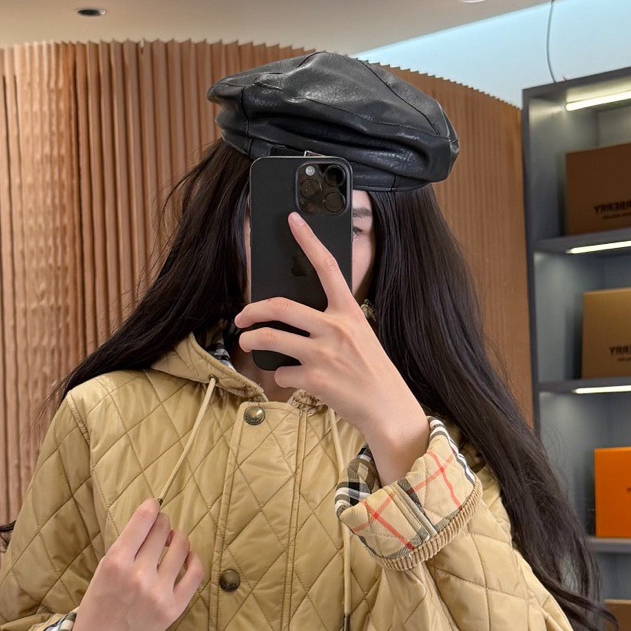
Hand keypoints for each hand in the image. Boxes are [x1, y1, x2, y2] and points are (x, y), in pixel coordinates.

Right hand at [57, 500, 205, 630]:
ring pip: (182, 548)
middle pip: (162, 531)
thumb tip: (152, 519)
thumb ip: (126, 547)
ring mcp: (159, 593)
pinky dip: (193, 559)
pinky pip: (195, 573)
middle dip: (162, 523)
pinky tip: (186, 557)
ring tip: (172, 541)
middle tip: (160, 526)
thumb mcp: (102, 570)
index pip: (143, 521)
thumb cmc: (99, 604)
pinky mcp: (175, 608)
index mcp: (115, 564)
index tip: (154, 504)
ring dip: (178, 538)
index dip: (152, 507)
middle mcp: (138, 576)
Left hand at [234, 211, 429, 483]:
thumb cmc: (372, 373)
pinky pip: (283, 373)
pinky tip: (292, 380)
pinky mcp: (315, 380)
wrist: (388, 409)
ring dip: (252, 342)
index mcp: (350, 312)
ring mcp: (324, 354)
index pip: (327, 267)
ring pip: (272, 339)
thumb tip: (294, 320)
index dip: (308, 241)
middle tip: (242, 317)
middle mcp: (336, 328)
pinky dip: (281, 377)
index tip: (292, 220)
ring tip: (247, 343)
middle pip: (281, 307)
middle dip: (252, 311)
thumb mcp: (360, 338)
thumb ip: (332, 324)